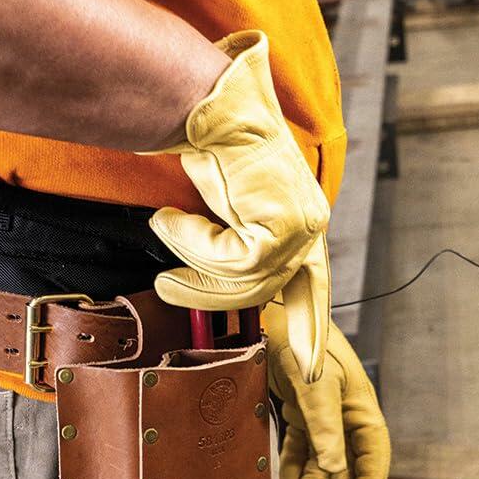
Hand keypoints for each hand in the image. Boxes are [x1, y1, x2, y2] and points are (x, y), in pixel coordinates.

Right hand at [142, 30, 330, 381]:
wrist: (209, 108)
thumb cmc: (213, 152)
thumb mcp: (231, 209)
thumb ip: (238, 247)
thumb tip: (209, 289)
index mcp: (306, 225)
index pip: (313, 289)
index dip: (309, 329)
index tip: (309, 370)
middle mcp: (312, 227)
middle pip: (261, 292)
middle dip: (206, 292)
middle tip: (167, 286)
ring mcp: (301, 227)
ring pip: (241, 280)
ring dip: (190, 260)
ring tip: (165, 228)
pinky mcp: (279, 224)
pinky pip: (227, 261)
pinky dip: (189, 242)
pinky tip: (170, 215)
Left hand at [263, 301, 390, 478]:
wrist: (272, 317)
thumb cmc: (301, 345)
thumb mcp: (316, 385)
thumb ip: (324, 426)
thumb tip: (334, 468)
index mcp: (358, 405)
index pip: (372, 451)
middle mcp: (342, 412)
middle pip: (346, 460)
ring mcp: (318, 412)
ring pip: (320, 457)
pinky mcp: (295, 409)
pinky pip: (299, 446)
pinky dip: (293, 467)